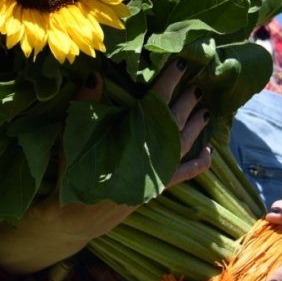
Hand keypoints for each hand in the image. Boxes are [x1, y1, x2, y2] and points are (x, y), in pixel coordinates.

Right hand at [0, 58, 210, 274]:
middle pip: (175, 120)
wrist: (74, 216)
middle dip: (187, 100)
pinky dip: (198, 163)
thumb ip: (86, 103)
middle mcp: (149, 151)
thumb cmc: (72, 172)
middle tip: (199, 84)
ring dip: (196, 125)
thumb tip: (95, 75)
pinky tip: (208, 152)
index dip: (169, 81)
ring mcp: (156, 171)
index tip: (183, 64)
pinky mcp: (157, 187)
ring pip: (184, 143)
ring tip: (206, 109)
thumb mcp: (75, 135)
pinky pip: (184, 174)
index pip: (157, 102)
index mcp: (132, 133)